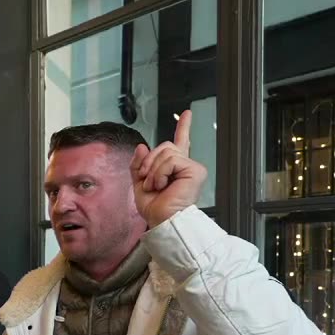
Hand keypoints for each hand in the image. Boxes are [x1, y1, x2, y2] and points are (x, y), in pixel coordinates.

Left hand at [130, 109, 206, 226]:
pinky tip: (163, 185)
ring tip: (156, 186)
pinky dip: (160, 173)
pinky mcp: (195, 170)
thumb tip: (142, 146)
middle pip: (164, 146)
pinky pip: (171, 160)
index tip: (187, 113)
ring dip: (154, 170)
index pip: (180, 142)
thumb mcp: (139, 183)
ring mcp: (191, 167)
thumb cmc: (155, 208)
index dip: (184, 127)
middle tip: (149, 182)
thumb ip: (139, 164)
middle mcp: (185, 165)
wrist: (163, 220)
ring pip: (166, 152)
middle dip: (149, 163)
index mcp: (174, 167)